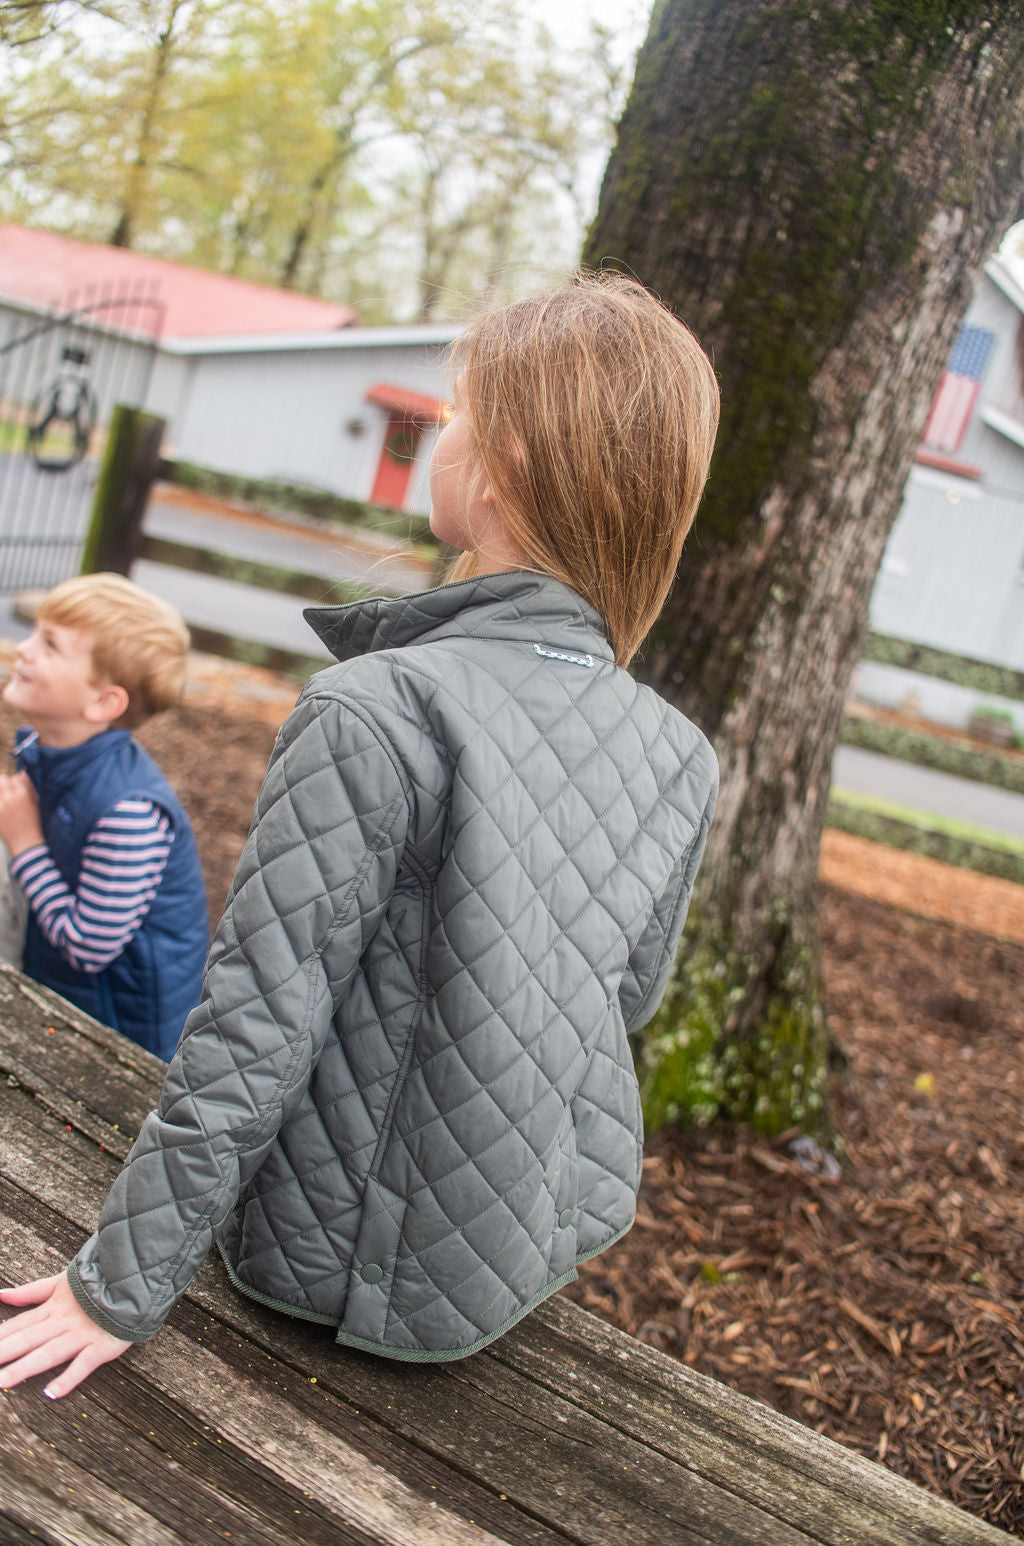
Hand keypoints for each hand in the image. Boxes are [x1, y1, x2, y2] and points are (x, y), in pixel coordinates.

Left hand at [0, 772, 43, 856]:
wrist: (26, 843)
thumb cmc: (33, 825)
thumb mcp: (36, 803)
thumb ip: (28, 786)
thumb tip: (22, 773)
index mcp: (23, 794)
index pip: (15, 778)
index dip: (16, 782)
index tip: (17, 788)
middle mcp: (9, 798)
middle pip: (2, 780)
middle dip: (5, 784)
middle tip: (8, 793)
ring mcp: (0, 806)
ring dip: (1, 793)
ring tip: (6, 801)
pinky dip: (0, 803)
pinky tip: (4, 808)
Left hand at [0, 1272, 131, 1397]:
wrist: (135, 1280)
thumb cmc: (97, 1283)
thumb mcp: (61, 1282)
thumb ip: (31, 1292)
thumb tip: (0, 1294)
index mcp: (52, 1308)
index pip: (18, 1325)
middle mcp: (63, 1323)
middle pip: (27, 1340)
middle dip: (3, 1353)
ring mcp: (82, 1335)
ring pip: (49, 1353)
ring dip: (25, 1368)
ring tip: (2, 1382)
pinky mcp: (102, 1346)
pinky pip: (83, 1364)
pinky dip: (69, 1378)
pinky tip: (51, 1393)